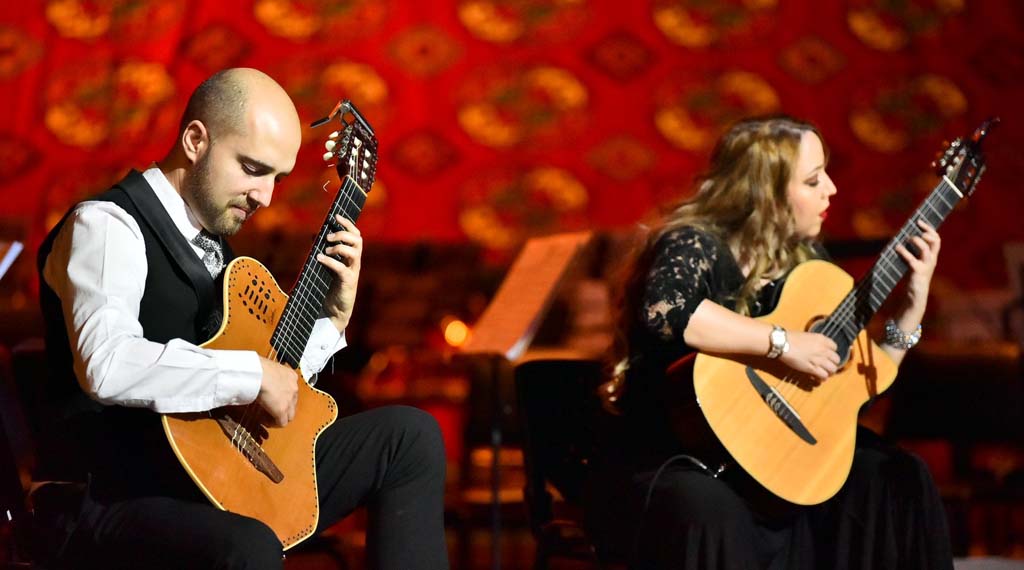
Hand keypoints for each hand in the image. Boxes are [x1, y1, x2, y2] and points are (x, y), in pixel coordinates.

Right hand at [256, 356, 297, 426]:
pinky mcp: (282, 410)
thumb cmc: (257, 367)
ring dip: (281, 416)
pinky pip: (282, 422)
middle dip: (284, 407)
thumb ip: (268, 375)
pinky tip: (267, 422)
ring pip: (290, 414)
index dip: (283, 396)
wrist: (257, 372)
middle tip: (272, 409)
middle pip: (293, 403)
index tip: (274, 398)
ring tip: (269, 416)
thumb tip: (260, 378)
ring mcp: (289, 400)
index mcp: (291, 375)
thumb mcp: (267, 369)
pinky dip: (275, 423)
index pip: (291, 390)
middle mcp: (293, 387)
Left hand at [317, 214, 362, 331]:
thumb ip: (324, 251)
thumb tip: (315, 235)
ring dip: (339, 247)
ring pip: (354, 252)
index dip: (347, 223)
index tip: (336, 215)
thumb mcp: (327, 266)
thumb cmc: (331, 286)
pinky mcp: (347, 282)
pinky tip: (319, 259)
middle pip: (358, 240)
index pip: (355, 234)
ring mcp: (353, 271)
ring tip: (325, 250)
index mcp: (351, 256)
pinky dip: (330, 261)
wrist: (335, 309)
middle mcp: (354, 262)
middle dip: (343, 234)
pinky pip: (341, 268)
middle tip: (329, 237)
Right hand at [779, 330, 840, 380]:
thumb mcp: (806, 335)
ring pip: (832, 369)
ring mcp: (818, 359)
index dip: (831, 352)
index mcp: (822, 339)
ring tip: (825, 373)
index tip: (827, 355)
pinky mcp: (812, 368)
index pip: (835, 347)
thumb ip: (814, 342)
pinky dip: (823, 378)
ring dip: (829, 372)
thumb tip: (815, 347)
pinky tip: (819, 378)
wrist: (782, 343)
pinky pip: (824, 375)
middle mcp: (823, 349)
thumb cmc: (789, 338)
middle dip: (833, 363)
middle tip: (828, 365)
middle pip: (836, 359)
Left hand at [895, 219, 940, 310]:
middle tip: (917, 229)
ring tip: (908, 239)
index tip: (919, 221)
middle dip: (928, 232)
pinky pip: (912, 260)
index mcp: (932, 256)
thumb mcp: (916, 262)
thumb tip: (902, 237)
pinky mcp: (918, 272)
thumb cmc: (914, 277)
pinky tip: (897, 248)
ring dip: (917, 241)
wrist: (916, 295)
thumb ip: (913, 252)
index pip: (936, 239)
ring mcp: (926, 266)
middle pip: (936, 241)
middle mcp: (931, 259)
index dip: (929, 228)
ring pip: (926, 249)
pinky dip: (904, 252)